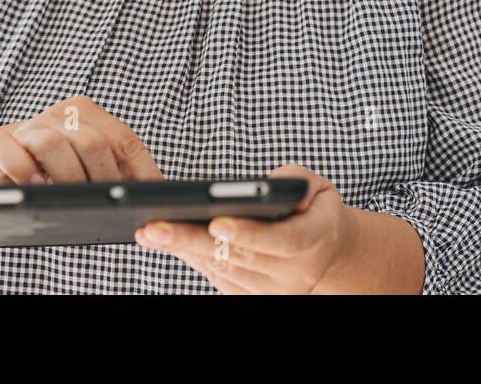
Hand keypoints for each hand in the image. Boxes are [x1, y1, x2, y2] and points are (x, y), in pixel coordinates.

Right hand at [0, 95, 162, 185]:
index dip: (142, 170)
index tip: (153, 197)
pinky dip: (23, 169)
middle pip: (92, 143)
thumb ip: (114, 173)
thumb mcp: (87, 169)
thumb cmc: (53, 175)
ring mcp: (29, 126)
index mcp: (90, 115)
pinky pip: (10, 151)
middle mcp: (62, 114)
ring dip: (66, 177)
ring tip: (70, 201)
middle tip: (105, 206)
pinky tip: (34, 186)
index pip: (124, 140)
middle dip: (103, 180)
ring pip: (54, 144)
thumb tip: (154, 198)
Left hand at [134, 164, 354, 293]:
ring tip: (151, 233)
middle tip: (156, 227)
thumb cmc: (316, 208)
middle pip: (240, 258)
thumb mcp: (317, 184)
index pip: (282, 241)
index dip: (249, 233)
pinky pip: (221, 280)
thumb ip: (294, 181)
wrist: (328, 250)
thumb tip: (264, 189)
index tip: (215, 223)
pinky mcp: (258, 298)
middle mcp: (298, 273)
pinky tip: (170, 243)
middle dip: (194, 240)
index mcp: (317, 239)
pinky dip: (195, 260)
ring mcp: (277, 291)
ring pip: (225, 271)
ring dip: (185, 252)